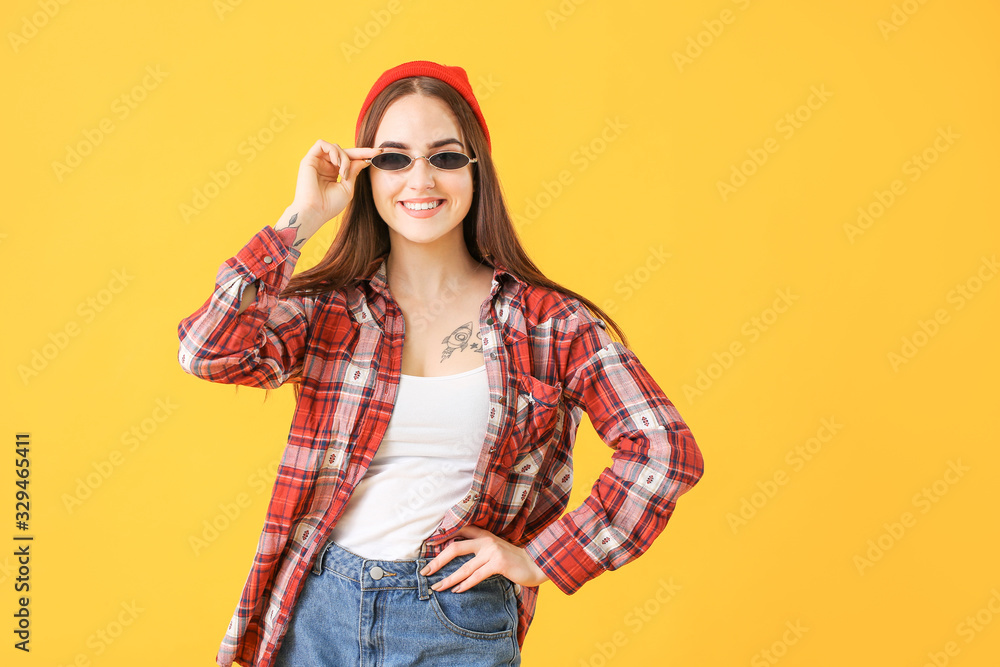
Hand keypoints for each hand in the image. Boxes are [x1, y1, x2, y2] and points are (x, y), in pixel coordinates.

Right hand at [290, 140, 383, 229]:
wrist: (315, 212)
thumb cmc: (330, 205)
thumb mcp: (347, 187)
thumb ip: (353, 172)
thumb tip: (363, 160)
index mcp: (333, 173)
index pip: (350, 160)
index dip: (363, 155)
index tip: (378, 152)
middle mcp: (325, 165)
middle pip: (344, 151)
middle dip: (361, 151)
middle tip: (375, 152)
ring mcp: (317, 162)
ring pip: (335, 147)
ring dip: (344, 158)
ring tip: (343, 173)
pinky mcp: (309, 159)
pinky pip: (322, 144)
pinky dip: (332, 151)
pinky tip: (336, 163)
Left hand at [419, 525, 549, 592]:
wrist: (536, 563)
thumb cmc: (513, 560)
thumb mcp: (494, 549)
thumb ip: (479, 550)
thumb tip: (458, 559)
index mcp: (483, 535)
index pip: (458, 533)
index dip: (442, 539)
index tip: (427, 547)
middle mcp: (486, 540)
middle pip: (455, 548)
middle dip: (438, 561)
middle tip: (425, 572)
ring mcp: (492, 551)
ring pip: (464, 567)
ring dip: (448, 578)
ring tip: (437, 587)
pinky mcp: (498, 563)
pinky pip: (476, 576)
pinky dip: (465, 584)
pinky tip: (456, 590)